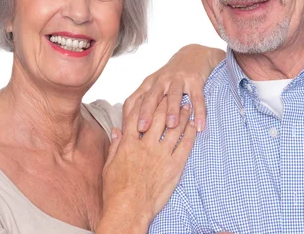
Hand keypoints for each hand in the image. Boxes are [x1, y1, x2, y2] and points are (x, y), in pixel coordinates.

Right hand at [99, 98, 196, 232]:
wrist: (128, 210)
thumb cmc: (115, 191)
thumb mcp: (109, 165)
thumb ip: (116, 145)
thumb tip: (117, 130)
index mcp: (129, 144)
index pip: (137, 116)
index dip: (146, 103)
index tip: (153, 94)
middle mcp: (146, 146)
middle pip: (158, 117)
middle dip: (166, 102)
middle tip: (173, 93)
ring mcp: (161, 155)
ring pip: (174, 128)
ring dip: (181, 114)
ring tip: (187, 104)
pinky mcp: (174, 167)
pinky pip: (185, 145)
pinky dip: (190, 133)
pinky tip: (194, 125)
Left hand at [123, 44, 224, 132]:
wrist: (194, 54)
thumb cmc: (171, 76)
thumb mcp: (155, 85)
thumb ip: (145, 102)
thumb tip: (131, 126)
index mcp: (149, 84)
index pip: (134, 100)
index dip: (128, 116)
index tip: (125, 133)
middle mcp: (161, 80)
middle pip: (151, 96)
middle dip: (146, 113)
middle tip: (142, 129)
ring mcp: (178, 79)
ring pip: (173, 95)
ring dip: (172, 110)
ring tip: (171, 125)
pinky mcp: (195, 80)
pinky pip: (197, 98)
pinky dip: (199, 112)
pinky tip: (199, 126)